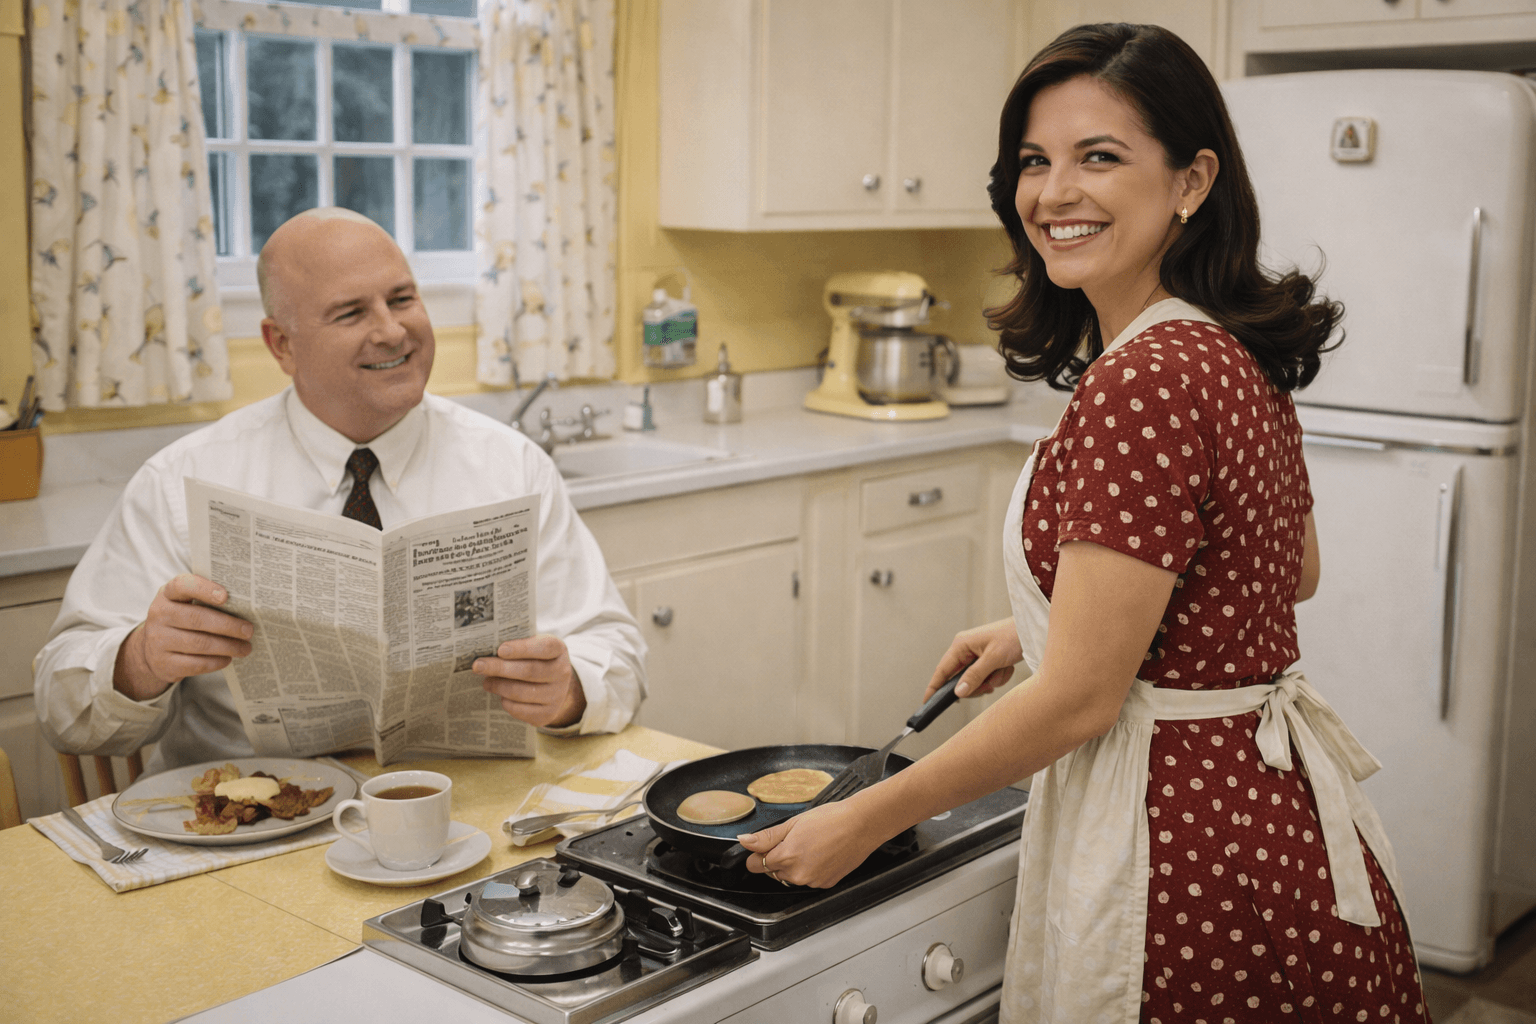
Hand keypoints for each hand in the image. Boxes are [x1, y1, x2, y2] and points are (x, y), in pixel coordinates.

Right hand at [114, 574, 253, 700]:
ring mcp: (158, 640)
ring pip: (199, 643)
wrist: (150, 650)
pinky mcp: (163, 663)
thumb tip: (246, 604)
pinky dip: (215, 662)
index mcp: (167, 594)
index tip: (226, 596)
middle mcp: (159, 615)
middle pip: (197, 618)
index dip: (204, 589)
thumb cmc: (180, 619)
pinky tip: (228, 658)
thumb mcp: (185, 603)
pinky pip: (195, 664)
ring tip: (245, 648)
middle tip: (248, 630)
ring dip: (227, 646)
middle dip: (228, 625)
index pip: (182, 585)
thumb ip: (207, 599)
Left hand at [475, 635, 586, 728]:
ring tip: (486, 682)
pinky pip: (522, 710)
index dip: (522, 648)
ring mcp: (557, 695)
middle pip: (529, 671)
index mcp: (558, 649)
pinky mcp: (548, 714)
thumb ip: (515, 644)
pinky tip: (501, 696)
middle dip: (500, 668)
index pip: (544, 647)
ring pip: (523, 692)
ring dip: (500, 686)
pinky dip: (507, 703)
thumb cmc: (534, 660)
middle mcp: (562, 672)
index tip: (500, 649)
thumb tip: (486, 649)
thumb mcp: (532, 646)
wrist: (552, 686)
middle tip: (478, 666)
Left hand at [736, 798, 888, 888]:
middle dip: (778, 858)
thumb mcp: (793, 823)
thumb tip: (745, 841)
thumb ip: (766, 836)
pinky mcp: (826, 884)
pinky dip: (811, 869)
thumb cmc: (831, 819)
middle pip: (774, 872)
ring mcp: (813, 881)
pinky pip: (809, 879)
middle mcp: (798, 874)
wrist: (861, 825)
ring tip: (810, 844)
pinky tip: (820, 853)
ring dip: (794, 865)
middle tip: (794, 839)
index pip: (756, 865)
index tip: (766, 845)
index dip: (758, 853)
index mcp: (786, 857)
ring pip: (792, 877)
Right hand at [924, 618, 1022, 700]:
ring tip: (1003, 670)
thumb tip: (958, 693)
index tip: (927, 702)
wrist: (1031, 630)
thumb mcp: (993, 659)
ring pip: (976, 681)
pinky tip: (1007, 667)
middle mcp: (965, 650)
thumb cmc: (1012, 637)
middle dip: (977, 685)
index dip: (934, 687)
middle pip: (960, 680)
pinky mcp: (987, 660)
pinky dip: (998, 676)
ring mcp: (976, 655)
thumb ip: (974, 676)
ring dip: (991, 680)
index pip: (942, 670)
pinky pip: (987, 677)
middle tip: (989, 685)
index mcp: (961, 645)